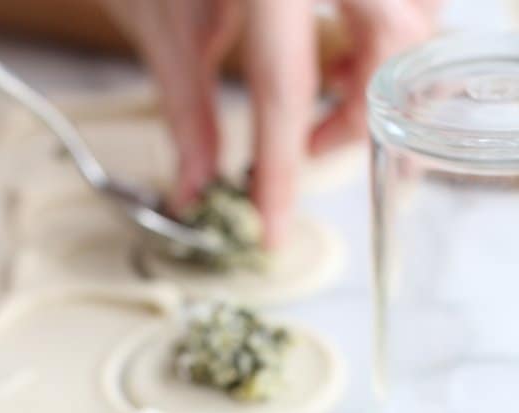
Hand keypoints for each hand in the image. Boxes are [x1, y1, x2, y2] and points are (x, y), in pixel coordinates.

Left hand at [106, 0, 439, 246]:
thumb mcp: (160, 20)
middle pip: (390, 48)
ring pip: (415, 19)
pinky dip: (382, 38)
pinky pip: (403, 1)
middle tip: (315, 146)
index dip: (281, 172)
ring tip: (330, 98)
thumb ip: (187, 107)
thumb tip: (197, 189)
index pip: (285, 92)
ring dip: (379, 73)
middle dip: (359, 114)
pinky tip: (342, 55)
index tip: (273, 227)